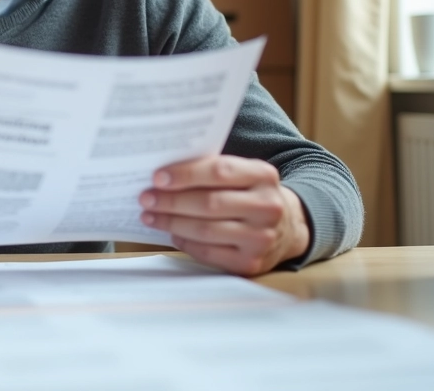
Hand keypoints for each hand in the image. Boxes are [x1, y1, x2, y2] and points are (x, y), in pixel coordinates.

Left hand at [139, 155, 310, 275]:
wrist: (287, 228)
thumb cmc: (250, 195)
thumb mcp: (244, 174)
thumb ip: (213, 170)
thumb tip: (164, 175)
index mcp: (263, 176)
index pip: (219, 171)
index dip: (186, 174)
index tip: (158, 177)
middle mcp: (267, 207)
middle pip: (209, 203)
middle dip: (171, 201)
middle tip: (145, 198)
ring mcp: (261, 238)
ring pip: (205, 230)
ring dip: (171, 222)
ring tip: (150, 215)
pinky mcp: (251, 263)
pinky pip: (208, 253)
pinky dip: (185, 242)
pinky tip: (171, 233)